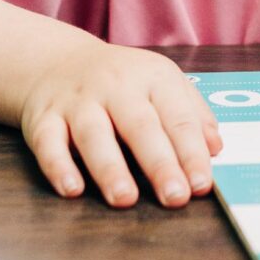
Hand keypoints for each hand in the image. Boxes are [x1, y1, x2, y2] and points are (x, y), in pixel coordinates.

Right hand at [20, 38, 221, 208]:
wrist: (57, 60)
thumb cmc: (122, 82)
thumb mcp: (163, 84)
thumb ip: (193, 115)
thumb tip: (215, 149)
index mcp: (152, 78)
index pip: (178, 117)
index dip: (191, 152)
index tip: (202, 184)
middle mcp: (115, 86)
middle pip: (139, 126)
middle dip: (159, 163)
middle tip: (175, 197)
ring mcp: (77, 101)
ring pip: (93, 134)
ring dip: (109, 168)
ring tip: (125, 199)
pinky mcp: (43, 118)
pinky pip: (48, 142)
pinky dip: (58, 165)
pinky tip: (71, 189)